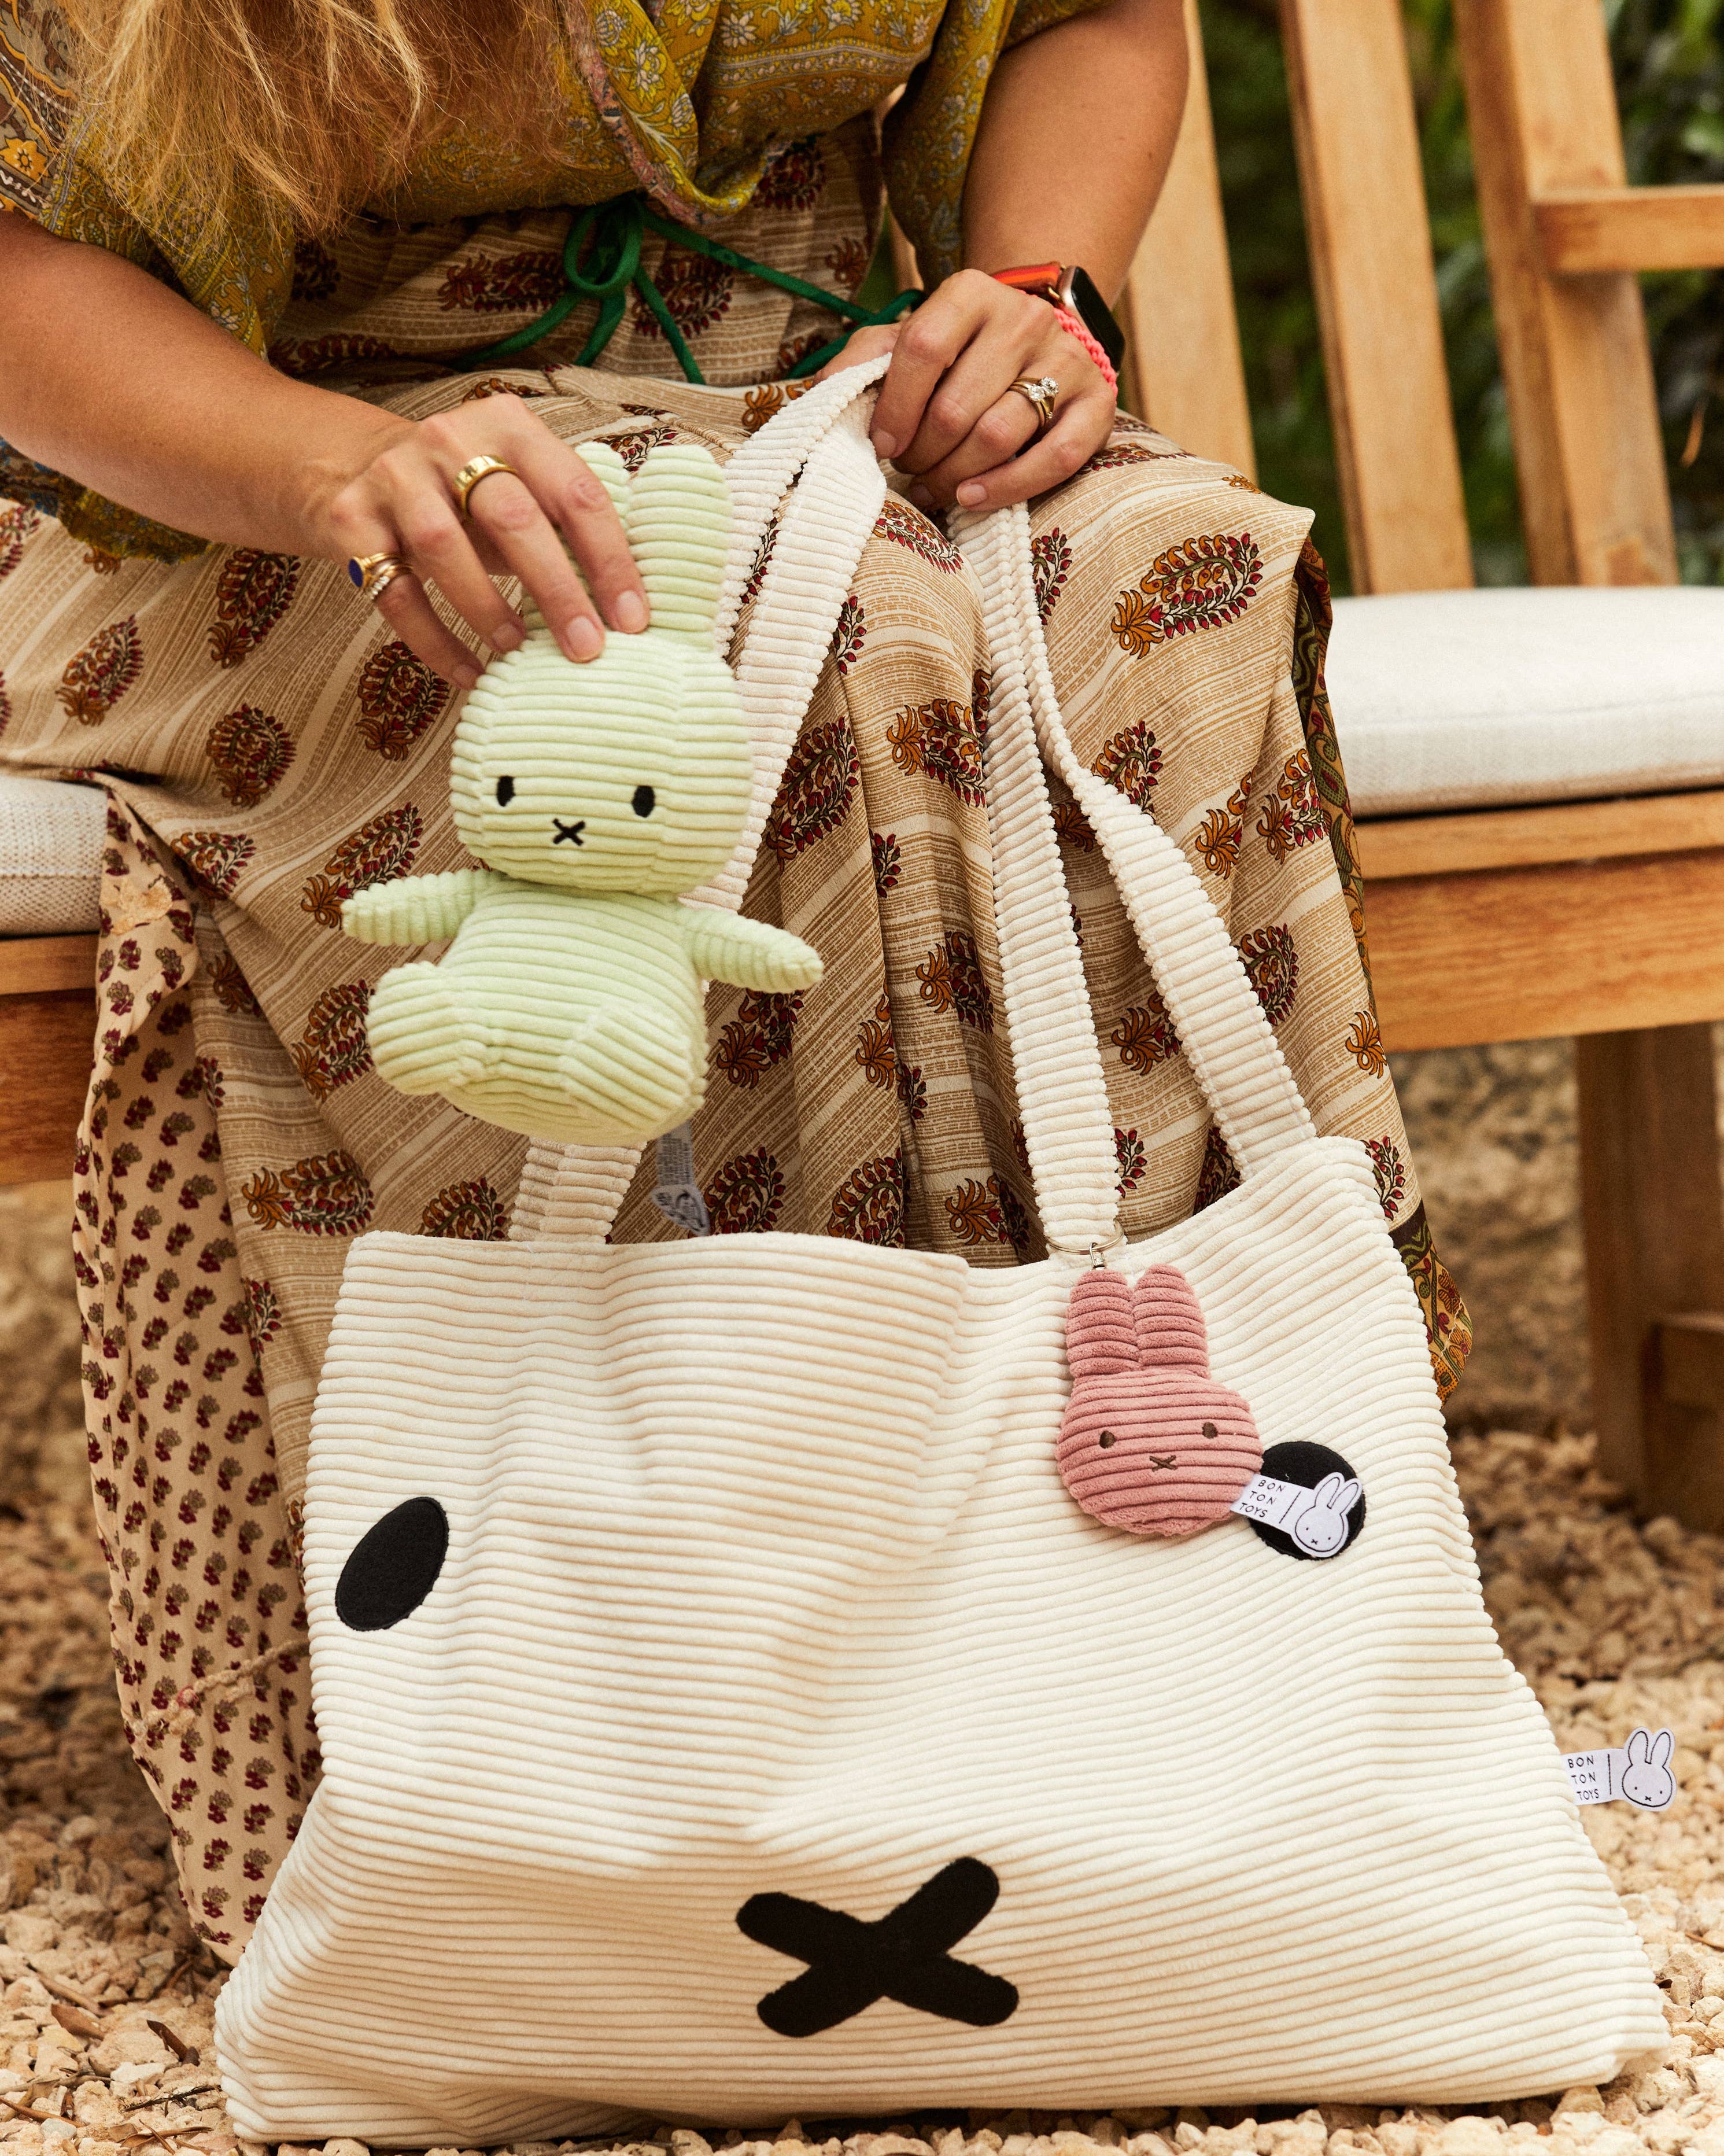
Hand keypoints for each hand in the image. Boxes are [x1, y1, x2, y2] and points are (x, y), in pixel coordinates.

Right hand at [304, 395, 649, 688]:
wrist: (350, 467)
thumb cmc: (461, 495)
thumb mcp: (515, 487)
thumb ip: (563, 525)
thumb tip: (628, 607)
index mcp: (510, 426)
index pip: (575, 492)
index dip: (610, 558)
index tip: (632, 618)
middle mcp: (450, 439)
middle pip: (514, 518)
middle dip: (558, 590)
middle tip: (587, 648)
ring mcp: (395, 476)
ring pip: (446, 550)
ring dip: (489, 609)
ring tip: (518, 651)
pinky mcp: (350, 519)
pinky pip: (396, 592)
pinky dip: (435, 641)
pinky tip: (468, 672)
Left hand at [819, 268, 1115, 510]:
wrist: (1040, 333)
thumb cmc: (961, 350)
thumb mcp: (909, 337)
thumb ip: (863, 359)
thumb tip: (815, 396)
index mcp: (971, 293)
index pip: (922, 347)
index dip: (895, 406)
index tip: (881, 445)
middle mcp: (1023, 319)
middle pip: (957, 406)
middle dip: (922, 453)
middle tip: (909, 470)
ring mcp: (1065, 360)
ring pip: (998, 436)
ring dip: (955, 475)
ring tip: (934, 487)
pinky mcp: (1097, 403)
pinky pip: (1054, 458)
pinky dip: (1008, 487)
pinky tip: (972, 498)